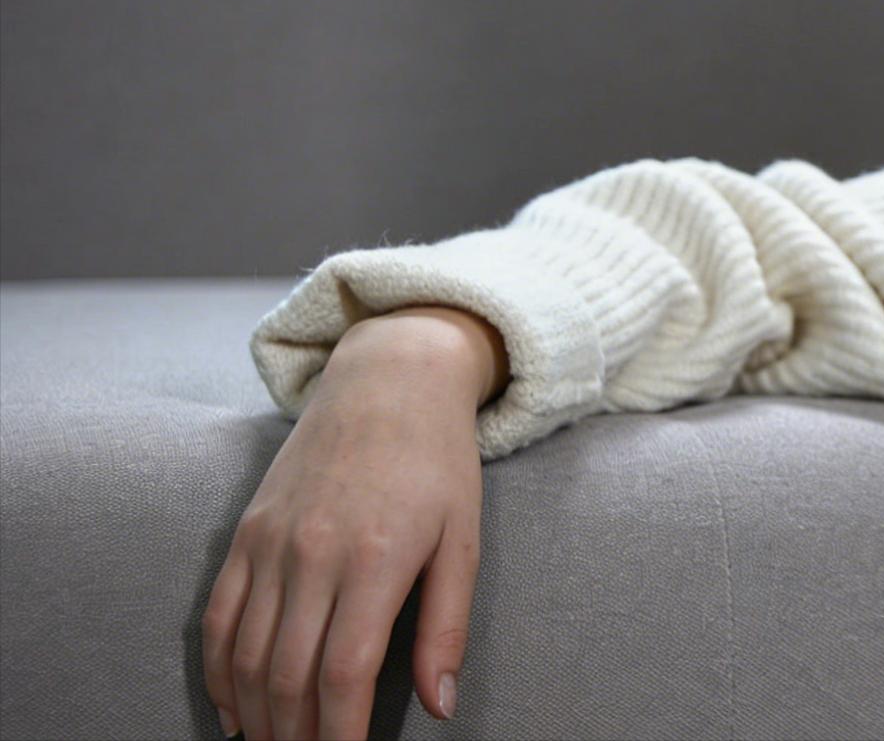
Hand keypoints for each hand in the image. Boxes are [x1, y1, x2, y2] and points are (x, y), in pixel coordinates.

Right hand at [202, 334, 485, 739]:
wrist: (389, 380)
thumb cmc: (438, 462)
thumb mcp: (464, 540)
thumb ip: (449, 626)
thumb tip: (442, 706)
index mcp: (377, 558)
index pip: (345, 672)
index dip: (341, 733)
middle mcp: (313, 553)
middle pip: (288, 673)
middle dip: (297, 735)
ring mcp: (271, 542)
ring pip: (246, 654)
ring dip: (258, 716)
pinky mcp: (246, 533)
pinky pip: (217, 618)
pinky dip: (220, 673)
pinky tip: (237, 710)